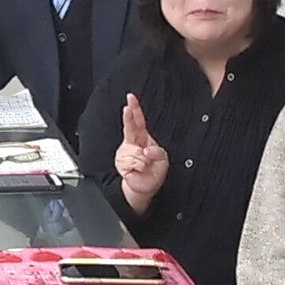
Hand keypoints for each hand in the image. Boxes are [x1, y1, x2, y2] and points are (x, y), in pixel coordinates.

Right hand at [115, 93, 169, 213]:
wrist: (144, 186)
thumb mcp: (163, 160)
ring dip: (141, 159)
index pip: (139, 121)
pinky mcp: (121, 162)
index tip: (130, 99)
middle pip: (129, 126)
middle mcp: (132, 143)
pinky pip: (129, 162)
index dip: (135, 109)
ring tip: (144, 166)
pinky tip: (137, 169)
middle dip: (128, 116)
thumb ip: (158, 153)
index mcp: (143, 138)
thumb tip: (146, 151)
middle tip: (127, 108)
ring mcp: (125, 152)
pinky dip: (136, 167)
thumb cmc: (154, 171)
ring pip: (133, 150)